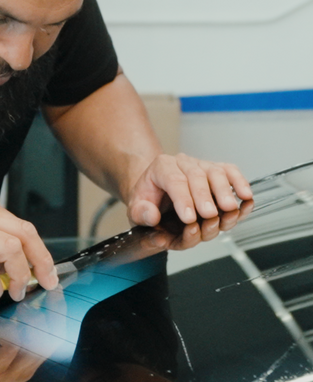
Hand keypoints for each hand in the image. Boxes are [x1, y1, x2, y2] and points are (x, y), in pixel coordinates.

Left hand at [126, 154, 252, 227]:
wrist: (156, 191)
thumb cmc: (149, 200)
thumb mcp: (135, 209)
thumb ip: (141, 213)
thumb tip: (152, 216)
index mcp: (160, 167)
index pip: (173, 180)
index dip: (183, 200)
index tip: (189, 218)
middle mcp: (182, 163)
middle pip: (196, 176)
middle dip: (204, 197)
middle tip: (209, 215)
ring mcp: (201, 165)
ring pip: (216, 173)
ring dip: (224, 192)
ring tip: (228, 209)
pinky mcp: (215, 170)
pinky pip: (230, 172)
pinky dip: (240, 183)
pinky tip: (245, 196)